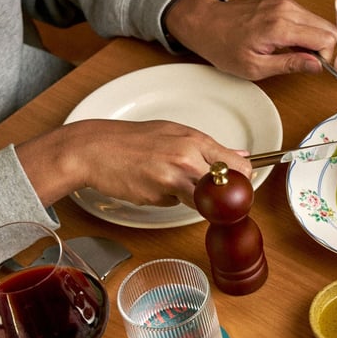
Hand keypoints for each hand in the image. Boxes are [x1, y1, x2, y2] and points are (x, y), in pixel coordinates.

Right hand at [16, 119, 251, 207]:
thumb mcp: (174, 132)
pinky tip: (153, 185)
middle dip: (220, 196)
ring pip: (201, 202)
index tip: (240, 187)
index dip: (242, 181)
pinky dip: (170, 200)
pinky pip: (175, 205)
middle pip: (223, 189)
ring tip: (173, 183)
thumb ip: (209, 147)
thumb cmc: (133, 140)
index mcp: (195, 140)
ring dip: (194, 200)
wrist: (94, 149)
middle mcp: (187, 158)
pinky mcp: (158, 196)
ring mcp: (172, 178)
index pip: (238, 166)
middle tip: (211, 194)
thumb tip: (242, 156)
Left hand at [165, 0, 336, 79]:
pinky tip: (287, 39)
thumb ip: (290, 65)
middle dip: (323, 48)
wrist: (206, 23)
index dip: (326, 57)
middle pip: (327, 29)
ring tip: (292, 51)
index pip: (325, 39)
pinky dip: (303, 29)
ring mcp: (283, 1)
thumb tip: (316, 65)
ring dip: (313, 39)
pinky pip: (306, 16)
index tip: (315, 67)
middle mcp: (284, 8)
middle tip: (306, 61)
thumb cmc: (225, 47)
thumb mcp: (256, 67)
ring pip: (319, 22)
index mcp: (279, 27)